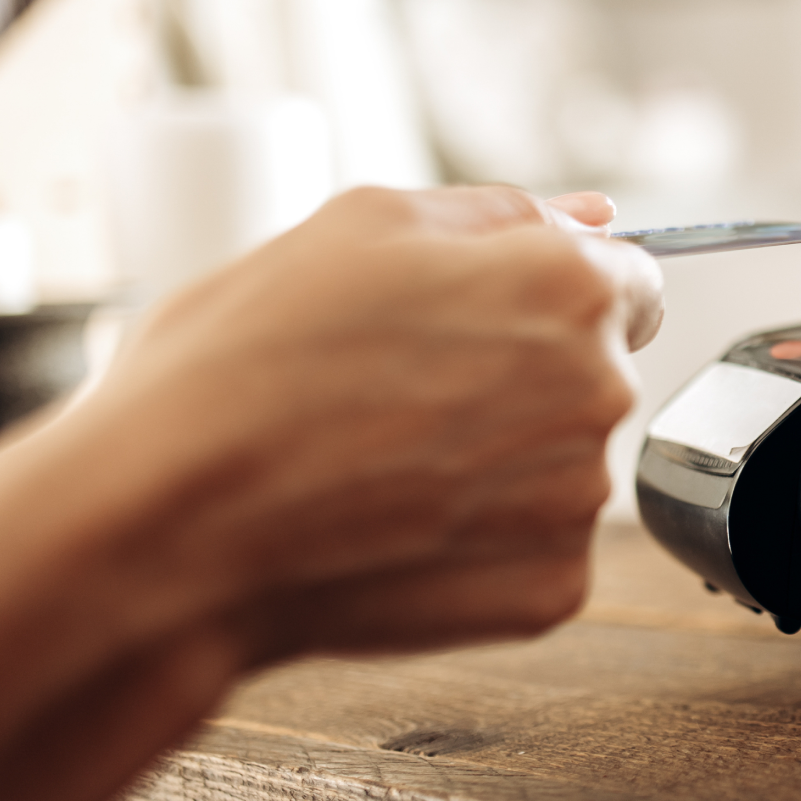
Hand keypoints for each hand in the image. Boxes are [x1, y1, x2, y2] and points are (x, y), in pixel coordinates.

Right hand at [0, 185, 660, 800]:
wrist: (171, 528)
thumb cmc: (243, 370)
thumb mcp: (355, 228)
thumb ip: (499, 213)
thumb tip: (593, 212)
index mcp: (568, 286)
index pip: (629, 279)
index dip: (549, 295)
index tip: (485, 321)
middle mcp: (599, 389)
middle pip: (595, 373)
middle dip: (522, 377)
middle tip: (398, 395)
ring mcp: (581, 498)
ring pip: (563, 465)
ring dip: (500, 463)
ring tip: (381, 464)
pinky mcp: (554, 588)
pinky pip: (536, 551)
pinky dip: (480, 546)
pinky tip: (396, 529)